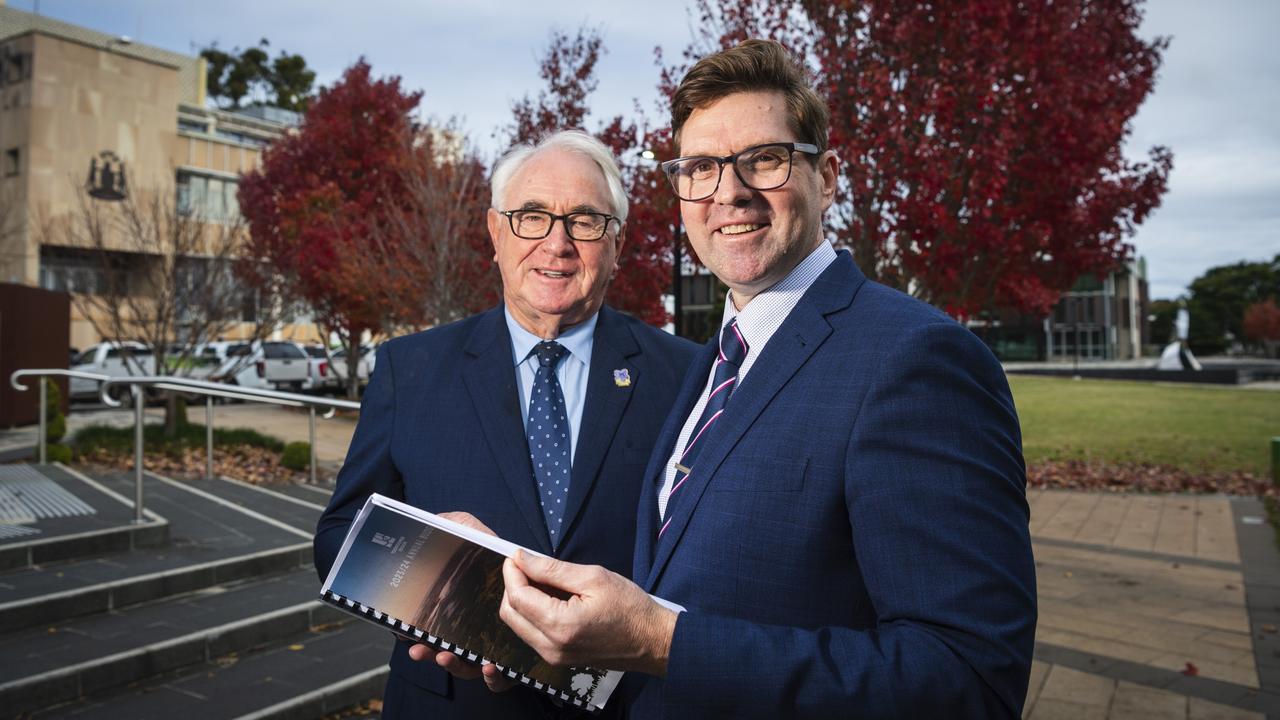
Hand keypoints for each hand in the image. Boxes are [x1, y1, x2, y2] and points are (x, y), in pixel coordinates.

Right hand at [406, 510, 513, 690]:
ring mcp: (491, 648)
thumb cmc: (505, 561)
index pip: (433, 627)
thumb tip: (438, 519)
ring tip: (446, 656)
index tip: (403, 631)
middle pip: (444, 649)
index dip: (416, 632)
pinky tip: (490, 665)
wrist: (543, 576)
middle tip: (419, 648)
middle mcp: (472, 632)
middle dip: (428, 651)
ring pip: (467, 668)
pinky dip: (492, 677)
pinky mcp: (514, 661)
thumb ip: (463, 527)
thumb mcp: (483, 541)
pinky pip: (501, 679)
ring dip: (454, 665)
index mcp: (459, 610)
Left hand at [500, 550, 675, 675]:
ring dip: (522, 600)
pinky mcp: (558, 660)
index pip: (517, 597)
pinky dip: (532, 614)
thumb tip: (522, 559)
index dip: (512, 572)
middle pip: (510, 614)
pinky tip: (550, 598)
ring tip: (543, 580)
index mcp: (560, 625)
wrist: (652, 641)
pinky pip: (531, 634)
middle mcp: (551, 647)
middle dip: (513, 586)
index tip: (516, 555)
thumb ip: (552, 569)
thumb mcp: (593, 577)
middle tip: (528, 566)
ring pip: (517, 625)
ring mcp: (553, 657)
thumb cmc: (630, 608)